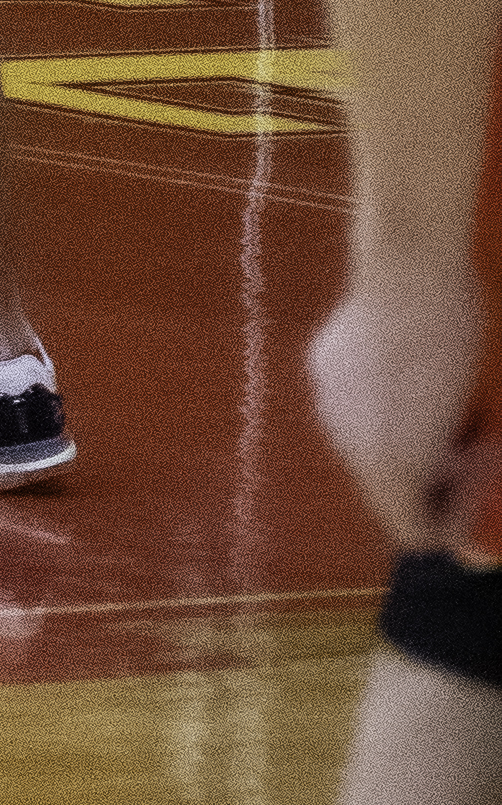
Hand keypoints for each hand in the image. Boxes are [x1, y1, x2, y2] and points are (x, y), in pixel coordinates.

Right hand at [310, 251, 491, 549]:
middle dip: (432, 474)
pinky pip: (353, 405)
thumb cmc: (456, 344)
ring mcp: (330, 403)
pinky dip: (380, 402)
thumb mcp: (475, 414)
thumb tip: (461, 479)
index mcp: (394, 469)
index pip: (415, 532)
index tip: (482, 472)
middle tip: (471, 440)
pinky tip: (403, 364)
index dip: (455, 515)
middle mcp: (351, 447)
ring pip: (368, 446)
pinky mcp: (321, 366)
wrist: (409, 272)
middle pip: (389, 489)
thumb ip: (464, 465)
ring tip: (439, 400)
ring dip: (405, 438)